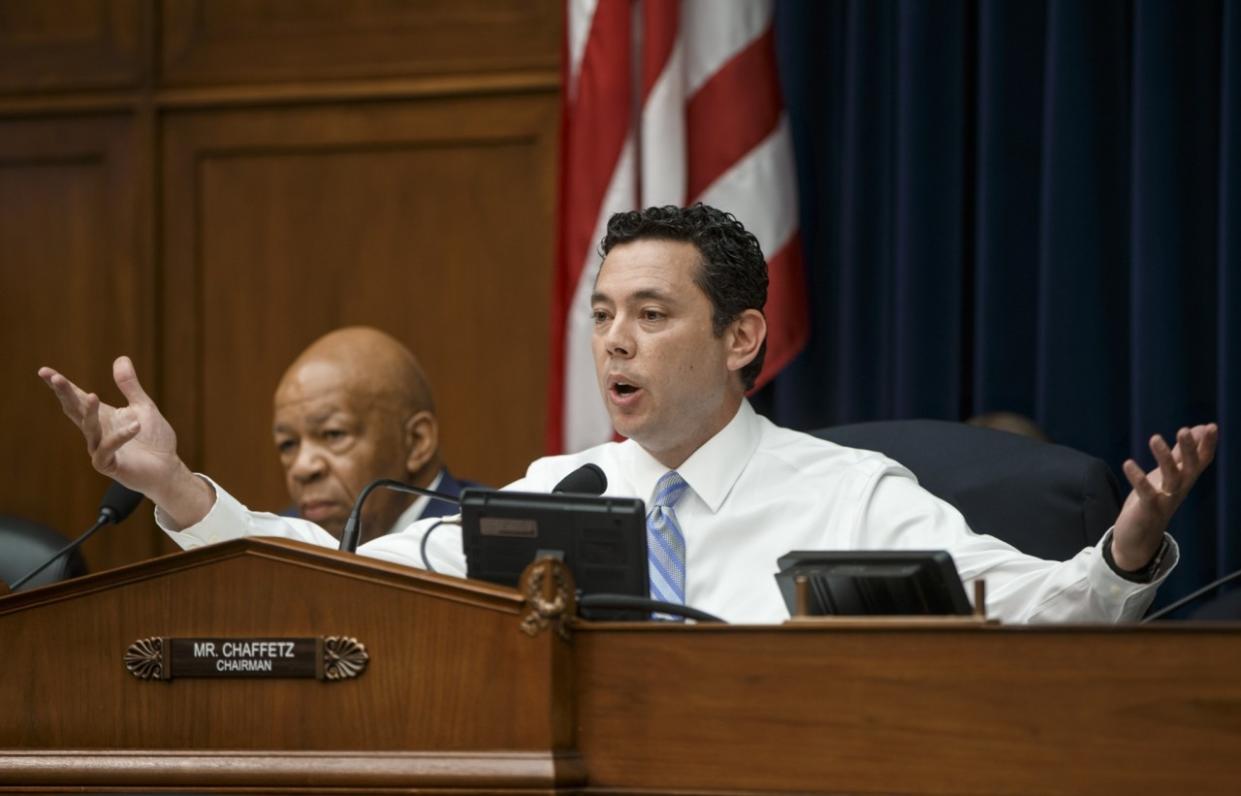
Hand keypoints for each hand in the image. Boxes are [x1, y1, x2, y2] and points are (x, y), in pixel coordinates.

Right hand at [38, 356, 213, 527]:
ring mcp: (99, 449)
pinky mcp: (109, 465)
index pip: (77, 398)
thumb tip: (121, 358)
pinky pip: (109, 448)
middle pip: (75, 411)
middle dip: (64, 394)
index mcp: (102, 416)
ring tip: (94, 396)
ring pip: (89, 429)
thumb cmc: (153, 439)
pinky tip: (135, 425)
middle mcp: (96, 432)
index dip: (61, 386)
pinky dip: (121, 436)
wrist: (167, 468)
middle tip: (55, 378)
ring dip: (90, 413)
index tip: (45, 371)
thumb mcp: (143, 406)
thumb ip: (130, 385)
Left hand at [1112, 423, 1218, 571]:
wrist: (1139, 538)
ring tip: (1154, 437)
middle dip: (1189, 449)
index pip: (1202, 461)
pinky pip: (1145, 493)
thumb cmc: (1154, 500)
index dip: (1207, 445)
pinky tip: (1128, 463)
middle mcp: (1179, 489)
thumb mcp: (1168, 474)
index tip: (1212, 426)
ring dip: (1164, 458)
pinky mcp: (1148, 509)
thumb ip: (1180, 453)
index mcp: (1184, 480)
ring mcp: (1165, 500)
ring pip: (1171, 478)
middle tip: (1185, 430)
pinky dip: (1138, 478)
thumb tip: (1195, 429)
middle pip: (1189, 468)